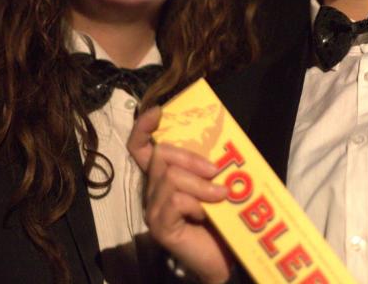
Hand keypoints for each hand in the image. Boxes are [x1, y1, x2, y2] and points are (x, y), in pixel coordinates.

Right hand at [128, 106, 233, 283]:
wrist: (227, 258)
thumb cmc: (223, 218)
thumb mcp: (216, 183)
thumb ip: (209, 163)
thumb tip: (222, 137)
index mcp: (164, 176)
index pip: (140, 148)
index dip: (144, 127)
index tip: (158, 111)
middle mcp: (152, 190)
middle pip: (160, 156)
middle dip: (190, 158)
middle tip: (216, 171)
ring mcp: (153, 209)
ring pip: (170, 178)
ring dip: (201, 185)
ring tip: (221, 197)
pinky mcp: (160, 226)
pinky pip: (175, 200)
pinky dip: (196, 203)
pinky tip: (207, 215)